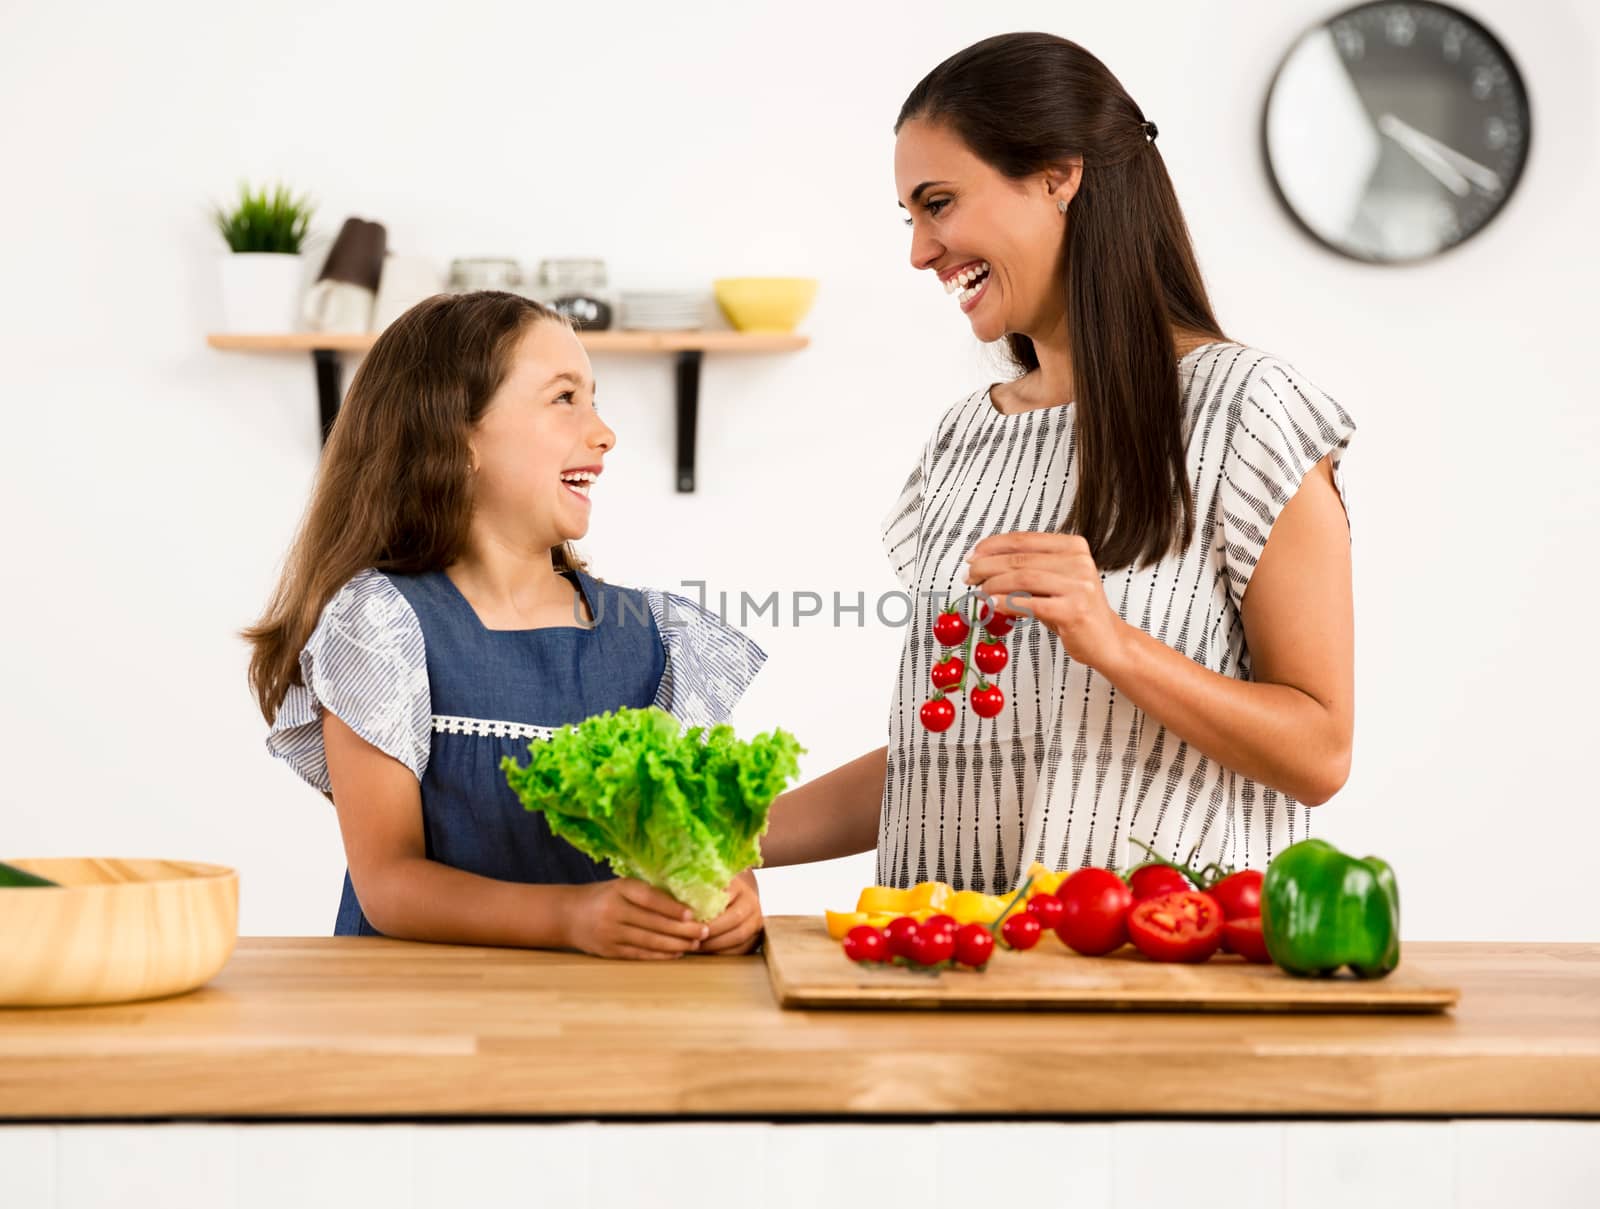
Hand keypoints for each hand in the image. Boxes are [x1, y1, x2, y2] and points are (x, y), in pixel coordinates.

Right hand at [562, 878, 708, 959]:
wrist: (568, 915)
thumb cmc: (603, 896)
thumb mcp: (621, 886)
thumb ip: (647, 892)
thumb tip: (686, 902)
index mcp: (619, 889)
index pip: (649, 898)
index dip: (672, 907)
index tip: (693, 914)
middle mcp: (613, 911)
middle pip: (653, 923)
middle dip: (682, 929)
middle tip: (704, 932)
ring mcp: (610, 933)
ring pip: (649, 941)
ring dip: (675, 944)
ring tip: (695, 944)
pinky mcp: (609, 951)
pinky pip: (640, 954)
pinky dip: (660, 955)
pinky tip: (676, 953)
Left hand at [697, 870, 763, 955]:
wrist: (736, 897)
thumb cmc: (713, 892)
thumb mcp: (707, 886)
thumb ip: (696, 891)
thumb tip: (675, 902)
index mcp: (738, 886)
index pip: (725, 898)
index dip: (707, 911)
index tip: (690, 920)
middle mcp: (751, 902)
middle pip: (734, 919)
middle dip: (711, 931)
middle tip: (692, 937)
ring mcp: (756, 920)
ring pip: (739, 936)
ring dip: (716, 944)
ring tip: (697, 946)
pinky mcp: (756, 937)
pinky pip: (741, 949)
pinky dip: (723, 953)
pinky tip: (708, 953)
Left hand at [964, 532, 1129, 672]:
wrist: (1108, 641)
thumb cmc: (1076, 610)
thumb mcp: (1054, 582)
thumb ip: (1026, 571)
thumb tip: (984, 568)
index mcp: (1073, 546)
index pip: (1024, 539)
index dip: (993, 546)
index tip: (973, 555)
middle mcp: (1078, 561)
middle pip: (1020, 559)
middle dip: (987, 566)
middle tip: (969, 575)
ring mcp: (1078, 585)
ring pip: (1022, 578)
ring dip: (993, 585)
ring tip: (978, 592)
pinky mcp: (1073, 610)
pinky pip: (1030, 603)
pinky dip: (1006, 603)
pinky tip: (991, 605)